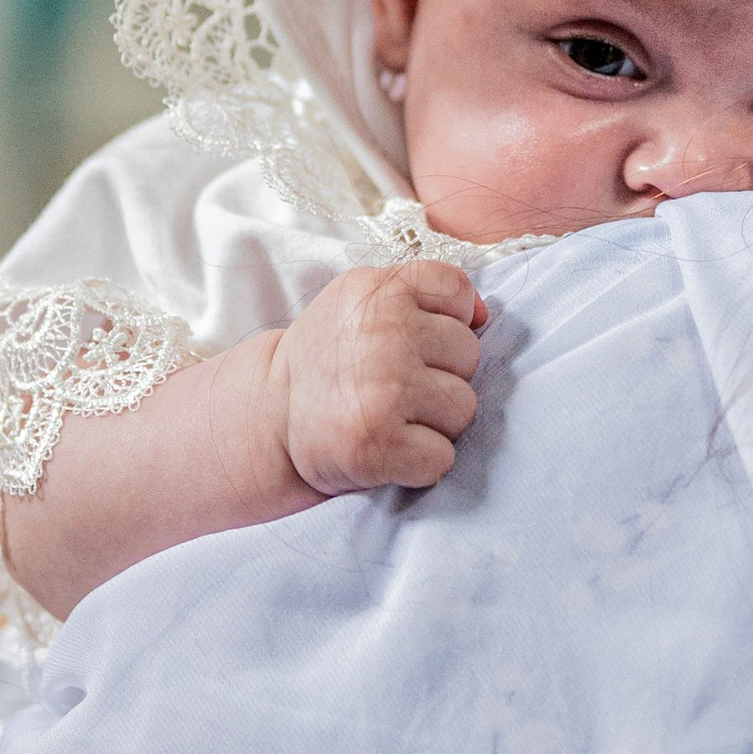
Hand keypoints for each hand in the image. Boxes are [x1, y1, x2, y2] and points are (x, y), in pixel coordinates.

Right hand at [273, 259, 486, 497]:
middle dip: (442, 374)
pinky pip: (443, 457)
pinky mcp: (381, 445)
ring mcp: (384, 390)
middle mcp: (383, 334)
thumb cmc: (329, 360)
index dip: (445, 321)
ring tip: (392, 417)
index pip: (457, 292)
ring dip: (435, 421)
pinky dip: (421, 462)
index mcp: (378, 291)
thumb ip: (422, 295)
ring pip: (464, 407)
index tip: (411, 341)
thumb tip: (483, 314)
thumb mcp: (360, 303)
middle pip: (469, 354)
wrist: (269, 416)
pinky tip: (389, 449)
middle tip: (396, 386)